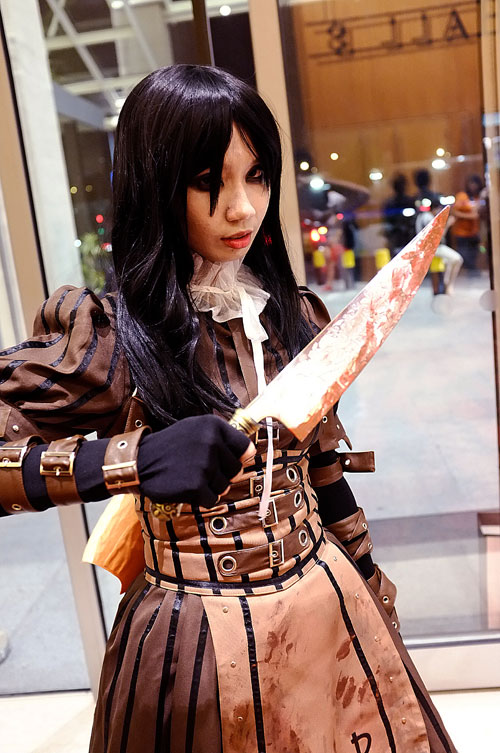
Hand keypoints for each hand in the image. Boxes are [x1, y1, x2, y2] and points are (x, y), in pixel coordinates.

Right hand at [137, 415, 254, 507]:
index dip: (238, 457)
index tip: (225, 460)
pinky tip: (186, 488)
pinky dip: (201, 499)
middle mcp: (211, 442)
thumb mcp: (195, 429)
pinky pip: (212, 500)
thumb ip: (221, 438)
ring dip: (209, 487)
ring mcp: (204, 464)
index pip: (244, 447)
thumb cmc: (170, 447)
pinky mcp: (196, 485)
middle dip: (222, 474)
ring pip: (224, 486)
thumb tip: (250, 452)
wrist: (139, 462)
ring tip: (189, 476)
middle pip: (236, 469)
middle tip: (200, 470)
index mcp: (213, 425)